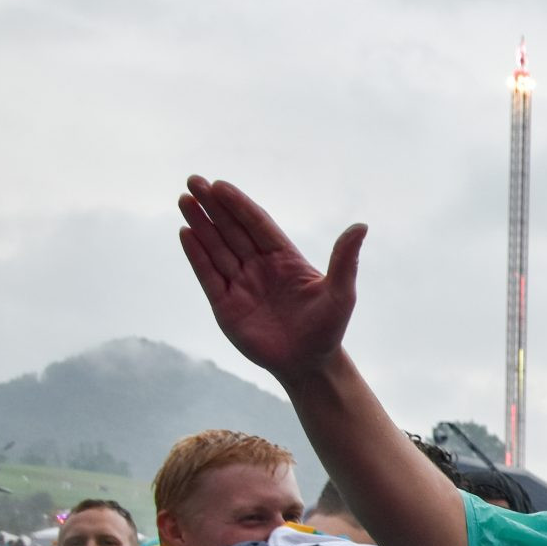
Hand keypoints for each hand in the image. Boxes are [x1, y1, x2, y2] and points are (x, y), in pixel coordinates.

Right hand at [178, 177, 366, 382]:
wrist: (309, 364)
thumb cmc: (328, 329)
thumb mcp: (340, 293)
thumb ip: (345, 259)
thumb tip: (362, 225)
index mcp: (285, 259)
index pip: (258, 225)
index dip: (239, 205)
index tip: (220, 185)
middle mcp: (260, 267)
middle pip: (232, 230)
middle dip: (213, 206)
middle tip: (193, 181)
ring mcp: (241, 284)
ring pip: (216, 248)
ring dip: (200, 224)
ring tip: (184, 200)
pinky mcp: (226, 304)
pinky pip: (208, 274)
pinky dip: (196, 254)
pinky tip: (185, 232)